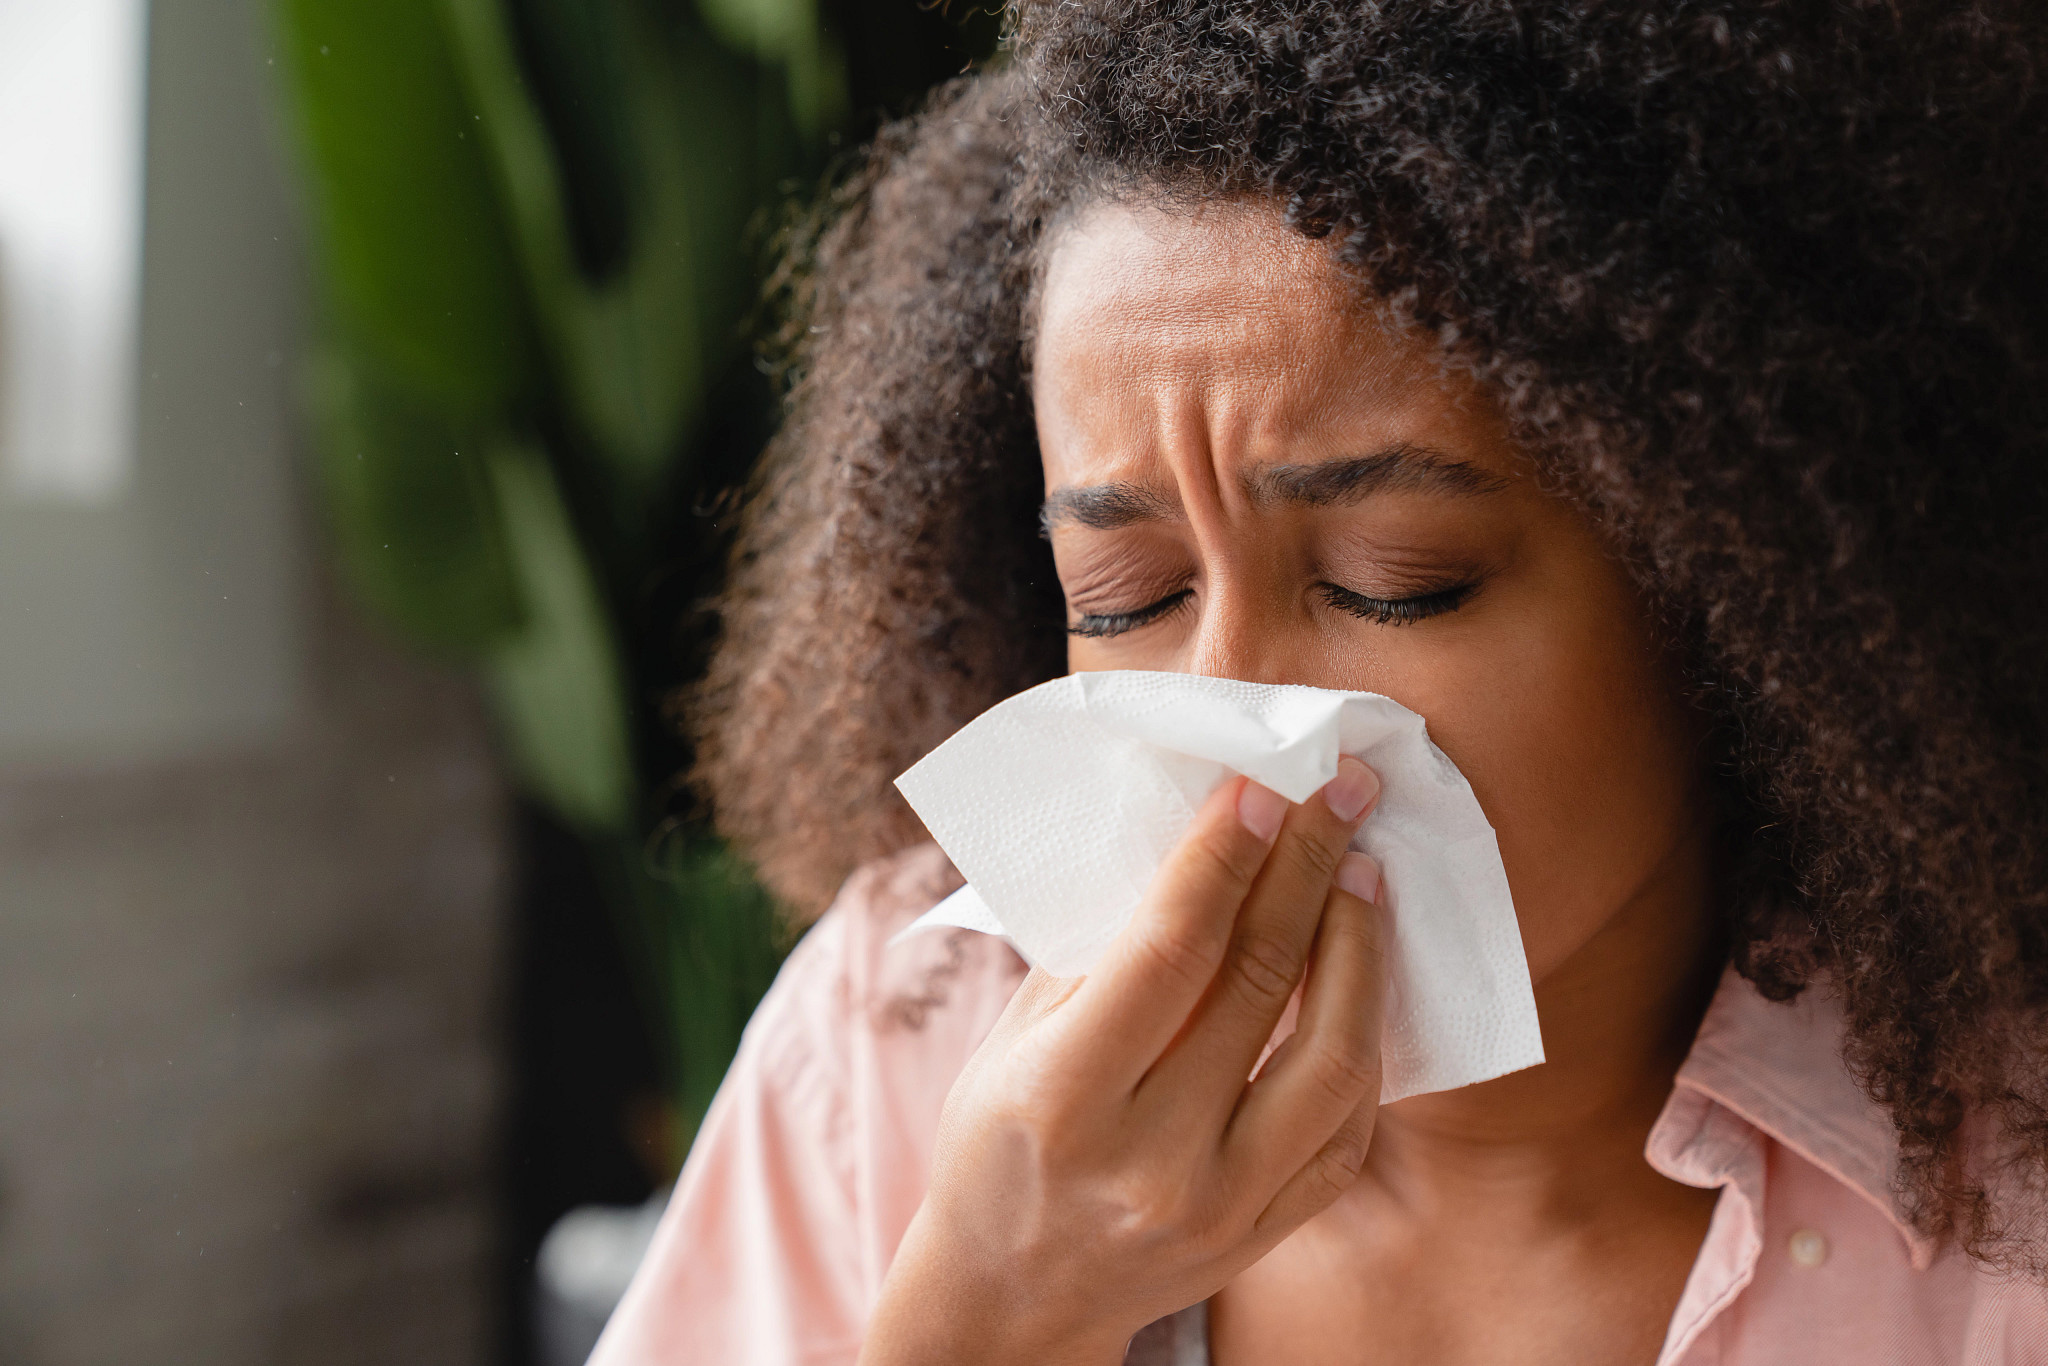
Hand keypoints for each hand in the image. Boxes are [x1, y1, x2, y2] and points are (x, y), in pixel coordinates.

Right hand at [859, 759, 1387, 1365]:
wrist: (1012, 1294)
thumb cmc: (999, 1144)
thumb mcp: (1011, 1043)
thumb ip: (1095, 953)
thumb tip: (1190, 841)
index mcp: (1064, 1097)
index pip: (1169, 952)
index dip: (1223, 857)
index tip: (1262, 784)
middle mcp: (1149, 1159)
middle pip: (1259, 983)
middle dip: (1306, 866)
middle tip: (1338, 790)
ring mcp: (1221, 1204)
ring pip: (1333, 1057)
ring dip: (1358, 946)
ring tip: (1360, 870)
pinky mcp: (1267, 1232)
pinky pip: (1349, 1126)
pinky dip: (1365, 1038)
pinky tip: (1359, 973)